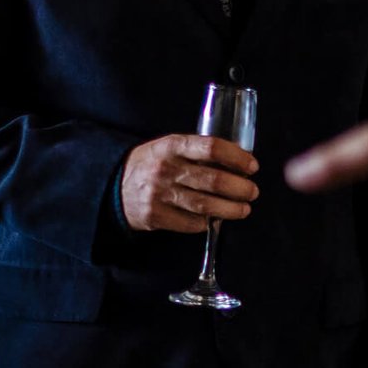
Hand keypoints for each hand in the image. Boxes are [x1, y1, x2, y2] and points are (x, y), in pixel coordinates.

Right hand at [121, 135, 259, 233]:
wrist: (114, 185)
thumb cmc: (153, 163)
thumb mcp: (169, 146)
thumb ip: (197, 151)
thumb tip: (238, 161)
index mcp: (172, 145)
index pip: (211, 147)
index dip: (237, 157)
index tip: (252, 166)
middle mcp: (166, 168)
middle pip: (214, 180)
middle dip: (240, 188)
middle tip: (253, 192)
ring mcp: (159, 194)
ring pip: (205, 205)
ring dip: (230, 209)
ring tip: (244, 209)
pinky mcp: (155, 216)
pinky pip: (190, 223)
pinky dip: (207, 223)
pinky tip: (215, 220)